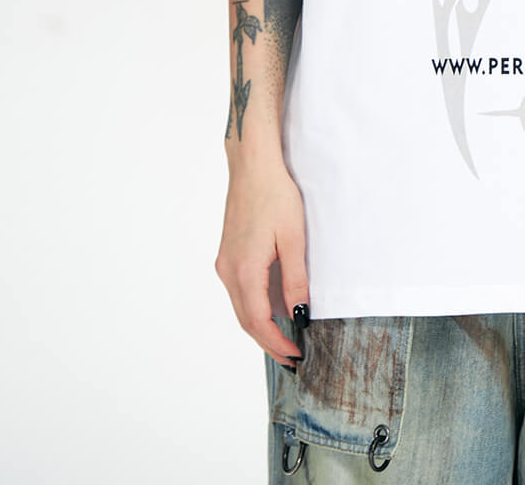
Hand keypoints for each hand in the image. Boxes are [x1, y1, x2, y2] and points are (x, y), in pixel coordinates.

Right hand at [215, 158, 309, 366]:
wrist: (252, 166)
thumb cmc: (275, 195)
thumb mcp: (293, 239)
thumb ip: (296, 279)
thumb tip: (299, 313)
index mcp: (245, 271)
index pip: (258, 322)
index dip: (276, 343)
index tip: (296, 356)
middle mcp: (229, 271)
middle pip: (246, 320)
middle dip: (268, 343)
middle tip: (291, 358)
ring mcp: (225, 263)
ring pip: (240, 307)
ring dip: (260, 327)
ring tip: (283, 339)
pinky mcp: (227, 254)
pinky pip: (239, 291)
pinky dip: (253, 308)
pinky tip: (270, 310)